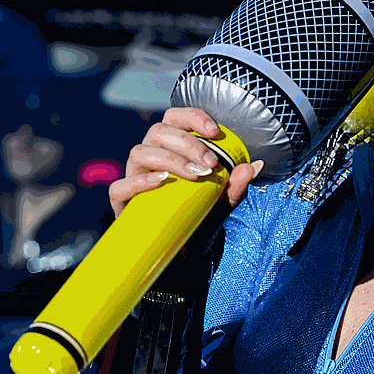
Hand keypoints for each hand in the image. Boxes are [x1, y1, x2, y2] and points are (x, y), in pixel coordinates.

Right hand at [109, 107, 263, 217]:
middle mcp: (150, 157)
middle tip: (210, 163)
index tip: (215, 132)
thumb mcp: (221, 203)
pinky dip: (140, 181)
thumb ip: (236, 186)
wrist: (182, 256)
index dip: (192, 117)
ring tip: (194, 175)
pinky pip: (120, 186)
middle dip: (187, 143)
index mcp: (170, 148)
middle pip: (158, 131)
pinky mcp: (122, 202)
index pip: (175, 119)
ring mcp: (134, 177)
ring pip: (140, 152)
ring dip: (170, 159)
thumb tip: (252, 167)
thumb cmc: (198, 219)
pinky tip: (161, 182)